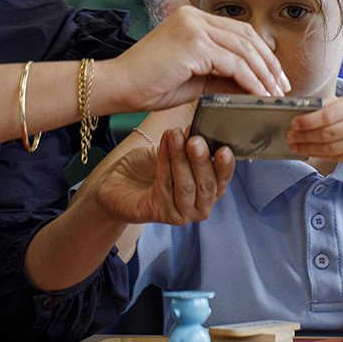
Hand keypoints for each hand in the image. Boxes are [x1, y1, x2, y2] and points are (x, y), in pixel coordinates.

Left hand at [92, 127, 234, 225]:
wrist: (117, 183)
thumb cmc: (149, 167)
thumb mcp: (173, 152)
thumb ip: (187, 146)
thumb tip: (196, 128)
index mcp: (210, 190)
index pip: (223, 179)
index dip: (225, 165)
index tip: (224, 148)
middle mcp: (200, 206)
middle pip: (207, 184)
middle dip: (202, 160)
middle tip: (196, 140)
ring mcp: (181, 213)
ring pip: (186, 186)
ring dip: (181, 159)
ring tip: (176, 135)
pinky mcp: (160, 213)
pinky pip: (165, 185)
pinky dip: (165, 162)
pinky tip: (165, 143)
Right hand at [101, 5, 288, 111]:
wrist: (117, 87)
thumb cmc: (149, 84)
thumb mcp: (194, 77)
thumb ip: (221, 74)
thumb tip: (253, 83)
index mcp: (192, 18)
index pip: (239, 31)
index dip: (261, 53)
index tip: (274, 75)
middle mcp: (194, 16)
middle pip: (246, 36)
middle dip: (269, 63)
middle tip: (282, 86)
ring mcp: (193, 27)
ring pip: (243, 49)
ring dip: (263, 73)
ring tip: (274, 94)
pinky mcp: (193, 44)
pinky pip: (233, 63)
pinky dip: (250, 80)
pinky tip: (259, 94)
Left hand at [285, 91, 342, 164]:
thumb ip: (332, 104)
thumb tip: (306, 109)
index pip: (327, 115)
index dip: (308, 121)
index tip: (294, 123)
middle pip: (326, 134)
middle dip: (304, 136)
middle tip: (290, 136)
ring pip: (329, 149)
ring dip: (308, 148)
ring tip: (295, 145)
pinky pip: (336, 158)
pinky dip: (320, 155)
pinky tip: (309, 151)